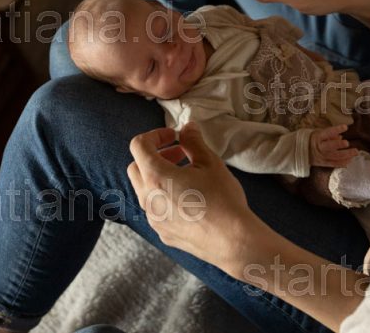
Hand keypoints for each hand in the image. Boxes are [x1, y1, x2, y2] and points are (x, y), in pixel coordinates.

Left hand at [128, 123, 259, 275]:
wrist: (234, 241)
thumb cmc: (223, 199)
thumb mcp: (210, 163)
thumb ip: (193, 141)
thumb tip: (187, 127)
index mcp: (156, 177)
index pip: (138, 146)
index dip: (155, 135)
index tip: (174, 136)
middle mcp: (148, 199)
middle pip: (136, 167)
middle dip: (154, 156)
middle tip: (179, 154)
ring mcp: (153, 219)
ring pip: (144, 190)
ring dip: (159, 177)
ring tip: (187, 176)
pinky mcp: (163, 234)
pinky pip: (155, 210)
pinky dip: (165, 198)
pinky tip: (190, 200)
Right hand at [310, 124, 357, 166]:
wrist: (302, 152)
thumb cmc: (313, 140)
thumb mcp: (318, 133)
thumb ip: (330, 135)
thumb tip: (340, 136)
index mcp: (318, 137)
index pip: (327, 133)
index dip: (336, 130)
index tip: (345, 127)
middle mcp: (320, 147)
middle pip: (330, 146)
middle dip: (339, 145)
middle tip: (347, 143)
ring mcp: (322, 157)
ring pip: (335, 156)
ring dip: (346, 155)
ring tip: (355, 152)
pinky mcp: (324, 164)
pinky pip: (334, 164)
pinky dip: (342, 163)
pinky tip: (350, 160)